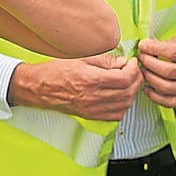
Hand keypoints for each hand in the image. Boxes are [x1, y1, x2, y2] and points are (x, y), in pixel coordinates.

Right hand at [9, 53, 141, 120]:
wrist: (39, 88)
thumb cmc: (55, 72)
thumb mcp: (80, 59)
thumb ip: (104, 61)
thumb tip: (121, 62)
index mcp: (91, 80)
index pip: (124, 78)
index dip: (134, 69)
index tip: (132, 63)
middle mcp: (94, 97)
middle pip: (128, 91)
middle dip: (136, 79)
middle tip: (134, 71)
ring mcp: (93, 109)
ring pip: (125, 104)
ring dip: (132, 92)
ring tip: (128, 82)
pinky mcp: (91, 116)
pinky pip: (117, 115)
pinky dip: (124, 105)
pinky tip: (120, 96)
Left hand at [137, 36, 175, 107]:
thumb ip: (169, 43)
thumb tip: (148, 45)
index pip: (173, 53)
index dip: (154, 48)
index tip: (143, 45)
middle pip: (167, 70)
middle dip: (148, 62)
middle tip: (141, 57)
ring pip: (165, 87)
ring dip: (149, 78)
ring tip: (143, 69)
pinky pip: (169, 102)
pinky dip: (154, 96)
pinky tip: (147, 87)